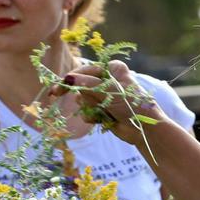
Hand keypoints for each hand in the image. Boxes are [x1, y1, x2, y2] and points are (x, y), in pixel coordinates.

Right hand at [52, 60, 168, 145]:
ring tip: (102, 111)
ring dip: (89, 107)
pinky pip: (86, 111)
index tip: (56, 87)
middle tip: (55, 94)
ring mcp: (104, 96)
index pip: (86, 70)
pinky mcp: (102, 110)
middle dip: (82, 95)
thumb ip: (88, 85)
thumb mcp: (109, 91)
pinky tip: (103, 119)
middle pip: (82, 85)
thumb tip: (68, 79)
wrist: (144, 130)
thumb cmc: (132, 105)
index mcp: (112, 69)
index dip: (71, 78)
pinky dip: (92, 116)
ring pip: (83, 99)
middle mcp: (108, 80)